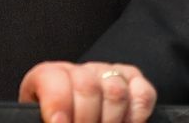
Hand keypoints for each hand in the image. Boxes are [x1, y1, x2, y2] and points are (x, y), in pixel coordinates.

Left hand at [18, 61, 156, 122]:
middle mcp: (80, 69)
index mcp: (48, 75)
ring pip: (116, 91)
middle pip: (87, 86)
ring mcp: (108, 73)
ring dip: (111, 121)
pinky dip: (137, 115)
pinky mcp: (133, 81)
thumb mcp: (46, 118)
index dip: (58, 104)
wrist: (68, 120)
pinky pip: (143, 93)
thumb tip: (58, 121)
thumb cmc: (58, 120)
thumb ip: (50, 117)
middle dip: (86, 119)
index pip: (53, 78)